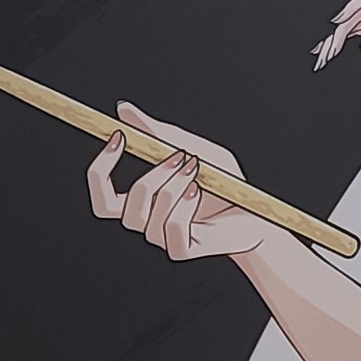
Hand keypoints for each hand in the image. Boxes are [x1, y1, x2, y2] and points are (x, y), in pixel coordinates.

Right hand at [89, 102, 266, 261]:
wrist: (259, 214)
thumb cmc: (226, 185)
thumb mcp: (196, 150)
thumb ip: (160, 134)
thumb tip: (123, 109)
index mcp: (142, 201)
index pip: (101, 192)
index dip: (101, 167)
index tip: (118, 137)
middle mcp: (146, 222)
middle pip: (117, 206)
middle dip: (148, 175)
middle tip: (179, 155)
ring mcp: (162, 239)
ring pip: (146, 215)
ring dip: (172, 186)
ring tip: (197, 170)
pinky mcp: (183, 250)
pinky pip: (171, 230)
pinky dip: (184, 206)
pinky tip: (199, 192)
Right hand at [314, 0, 360, 66]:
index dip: (349, 10)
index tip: (339, 22)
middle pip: (348, 20)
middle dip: (336, 36)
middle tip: (328, 53)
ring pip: (345, 29)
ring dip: (332, 43)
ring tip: (322, 58)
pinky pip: (349, 34)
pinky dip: (338, 44)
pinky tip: (327, 52)